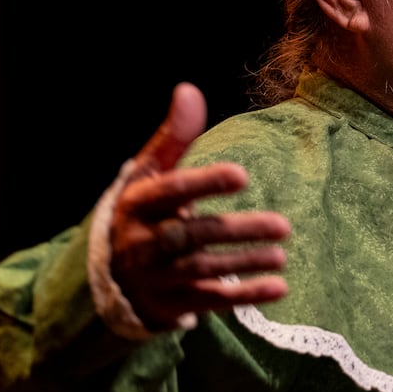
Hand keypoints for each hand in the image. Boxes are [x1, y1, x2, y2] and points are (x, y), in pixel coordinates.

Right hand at [110, 82, 290, 329]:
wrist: (109, 274)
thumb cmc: (140, 211)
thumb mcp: (148, 174)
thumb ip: (172, 136)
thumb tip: (189, 89)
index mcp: (137, 203)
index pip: (172, 191)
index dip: (205, 183)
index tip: (242, 175)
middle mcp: (143, 241)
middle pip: (193, 235)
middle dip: (237, 232)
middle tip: (283, 225)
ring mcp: (156, 276)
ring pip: (203, 269)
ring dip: (245, 263)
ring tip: (282, 255)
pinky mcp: (172, 302)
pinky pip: (210, 299)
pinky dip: (244, 295)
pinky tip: (278, 287)